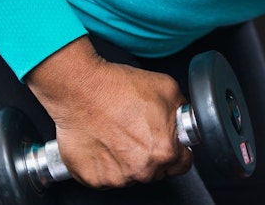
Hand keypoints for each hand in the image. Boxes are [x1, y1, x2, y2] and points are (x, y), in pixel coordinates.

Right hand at [26, 38, 193, 187]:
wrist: (80, 88)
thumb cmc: (117, 86)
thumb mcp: (167, 88)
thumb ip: (181, 112)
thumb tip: (184, 122)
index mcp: (164, 150)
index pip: (183, 164)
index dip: (178, 151)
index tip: (169, 144)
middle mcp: (141, 169)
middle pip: (156, 171)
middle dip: (151, 155)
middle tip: (138, 132)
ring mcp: (115, 177)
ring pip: (130, 175)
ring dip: (127, 160)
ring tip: (117, 134)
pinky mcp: (93, 178)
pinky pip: (106, 176)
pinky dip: (105, 164)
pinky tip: (103, 143)